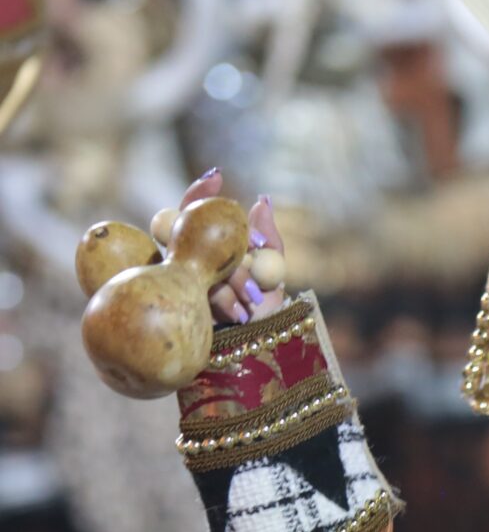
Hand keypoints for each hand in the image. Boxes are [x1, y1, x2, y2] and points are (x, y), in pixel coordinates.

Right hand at [166, 168, 286, 324]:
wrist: (256, 354)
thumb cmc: (264, 314)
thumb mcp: (273, 276)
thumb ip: (268, 240)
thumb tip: (261, 199)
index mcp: (207, 250)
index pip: (194, 213)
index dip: (201, 193)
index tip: (217, 177)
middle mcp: (186, 262)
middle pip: (177, 229)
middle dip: (205, 233)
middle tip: (228, 240)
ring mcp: (175, 284)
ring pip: (190, 263)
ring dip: (227, 280)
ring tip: (251, 301)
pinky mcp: (171, 308)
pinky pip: (188, 293)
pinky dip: (221, 301)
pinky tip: (238, 313)